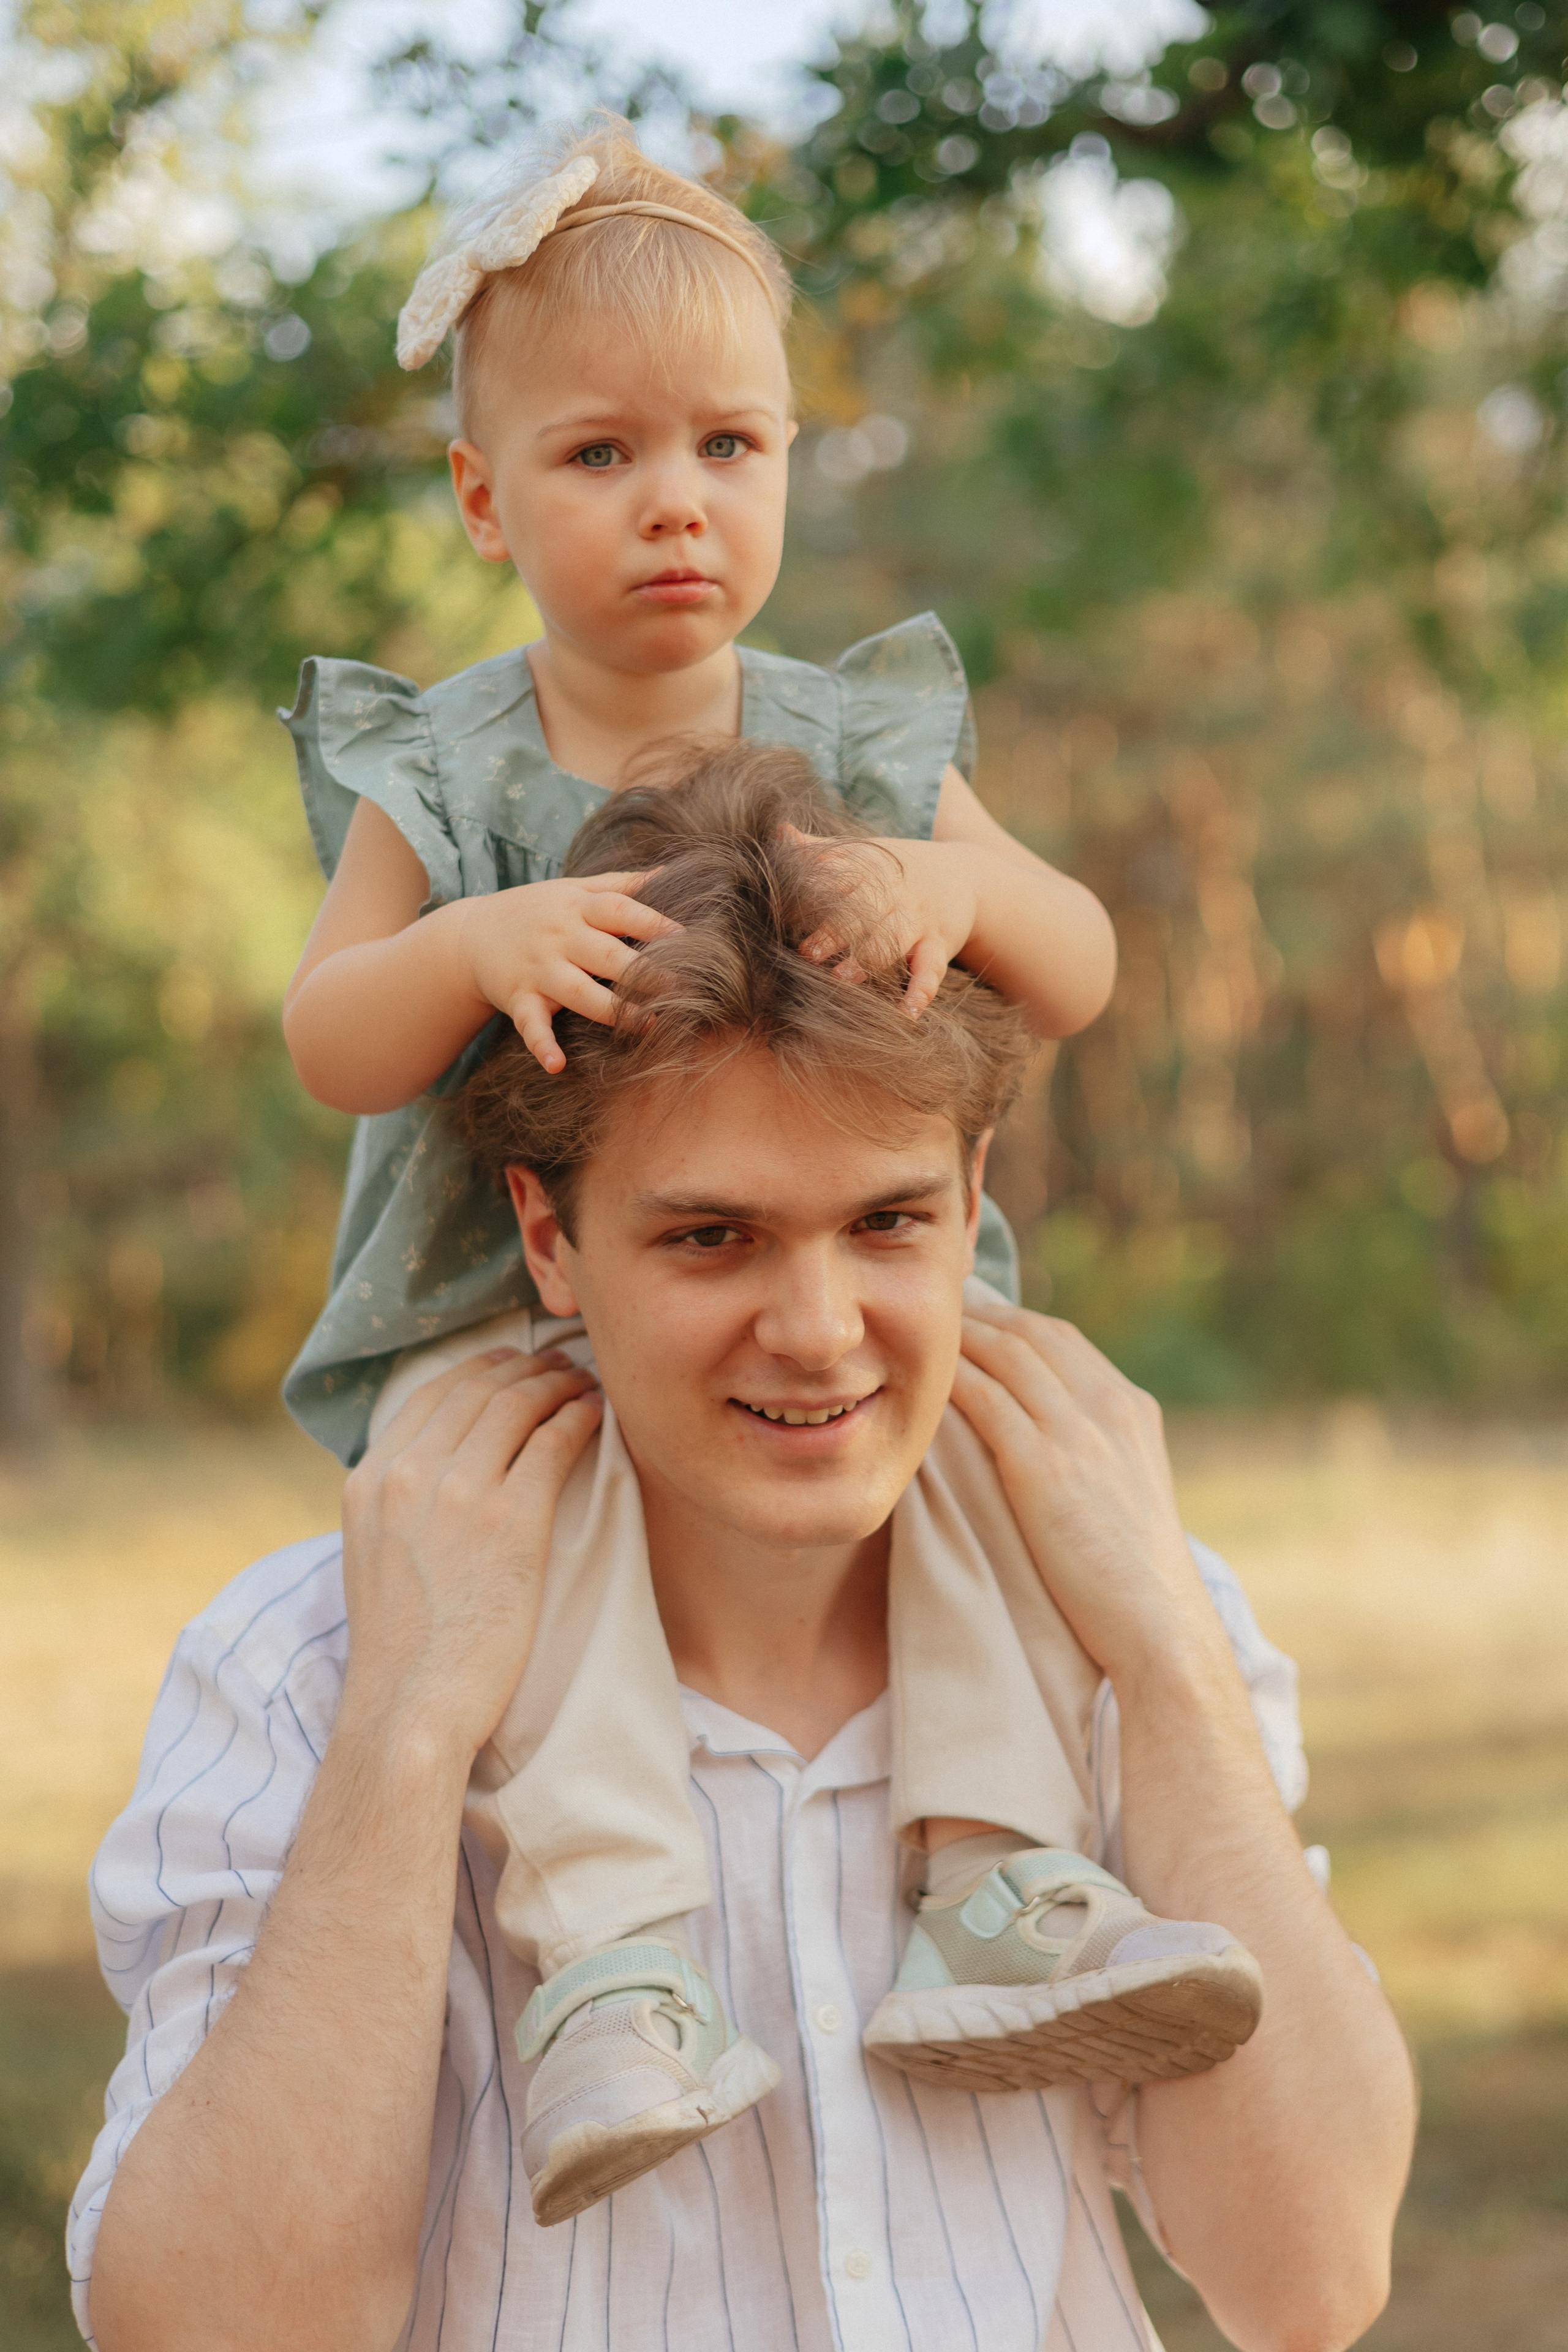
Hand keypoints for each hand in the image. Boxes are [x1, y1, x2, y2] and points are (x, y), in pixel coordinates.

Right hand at [339, 1348, 601, 1757]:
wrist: (410, 1705)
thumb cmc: (400, 1647)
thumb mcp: (372, 1553)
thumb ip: (396, 1500)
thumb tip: (429, 1466)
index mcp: (369, 1478)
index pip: (430, 1392)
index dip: (480, 1369)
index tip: (511, 1367)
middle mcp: (409, 1473)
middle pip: (479, 1388)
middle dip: (526, 1368)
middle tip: (558, 1366)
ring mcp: (461, 1491)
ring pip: (520, 1403)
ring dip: (558, 1384)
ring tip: (583, 1385)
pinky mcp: (513, 1518)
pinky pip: (555, 1440)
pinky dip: (580, 1417)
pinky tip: (596, 1415)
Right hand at [460, 873, 680, 1071]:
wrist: (470, 935)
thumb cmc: (536, 911)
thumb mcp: (573, 889)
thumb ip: (620, 883)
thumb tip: (668, 872)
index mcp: (577, 908)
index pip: (618, 910)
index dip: (651, 921)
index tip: (685, 936)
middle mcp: (559, 937)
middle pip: (606, 954)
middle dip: (642, 971)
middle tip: (680, 986)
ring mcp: (538, 970)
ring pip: (578, 992)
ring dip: (612, 1010)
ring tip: (647, 1024)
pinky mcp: (518, 999)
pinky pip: (531, 1024)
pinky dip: (542, 1045)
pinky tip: (557, 1064)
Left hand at [788, 829, 979, 1016]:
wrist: (968, 872)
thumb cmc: (900, 868)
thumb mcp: (865, 852)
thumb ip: (820, 848)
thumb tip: (779, 832)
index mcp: (871, 868)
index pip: (839, 877)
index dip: (814, 892)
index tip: (784, 909)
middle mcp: (894, 893)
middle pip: (863, 910)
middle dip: (835, 931)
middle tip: (807, 952)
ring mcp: (918, 920)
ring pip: (893, 940)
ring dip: (869, 961)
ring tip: (843, 979)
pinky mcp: (940, 944)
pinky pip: (930, 970)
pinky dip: (920, 992)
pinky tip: (907, 1013)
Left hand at [949, 1300, 1225, 1686]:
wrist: (1158, 1624)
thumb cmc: (1133, 1575)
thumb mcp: (1129, 1488)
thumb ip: (1097, 1449)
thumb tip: (1048, 1437)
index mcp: (1132, 1407)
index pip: (1062, 1338)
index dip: (1010, 1320)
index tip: (970, 1318)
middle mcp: (1109, 1406)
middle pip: (1032, 1333)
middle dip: (980, 1315)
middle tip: (933, 1313)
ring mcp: (1078, 1432)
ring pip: (1006, 1354)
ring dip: (959, 1337)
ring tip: (917, 1335)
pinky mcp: (1044, 1465)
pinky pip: (985, 1399)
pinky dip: (952, 1379)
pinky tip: (922, 1380)